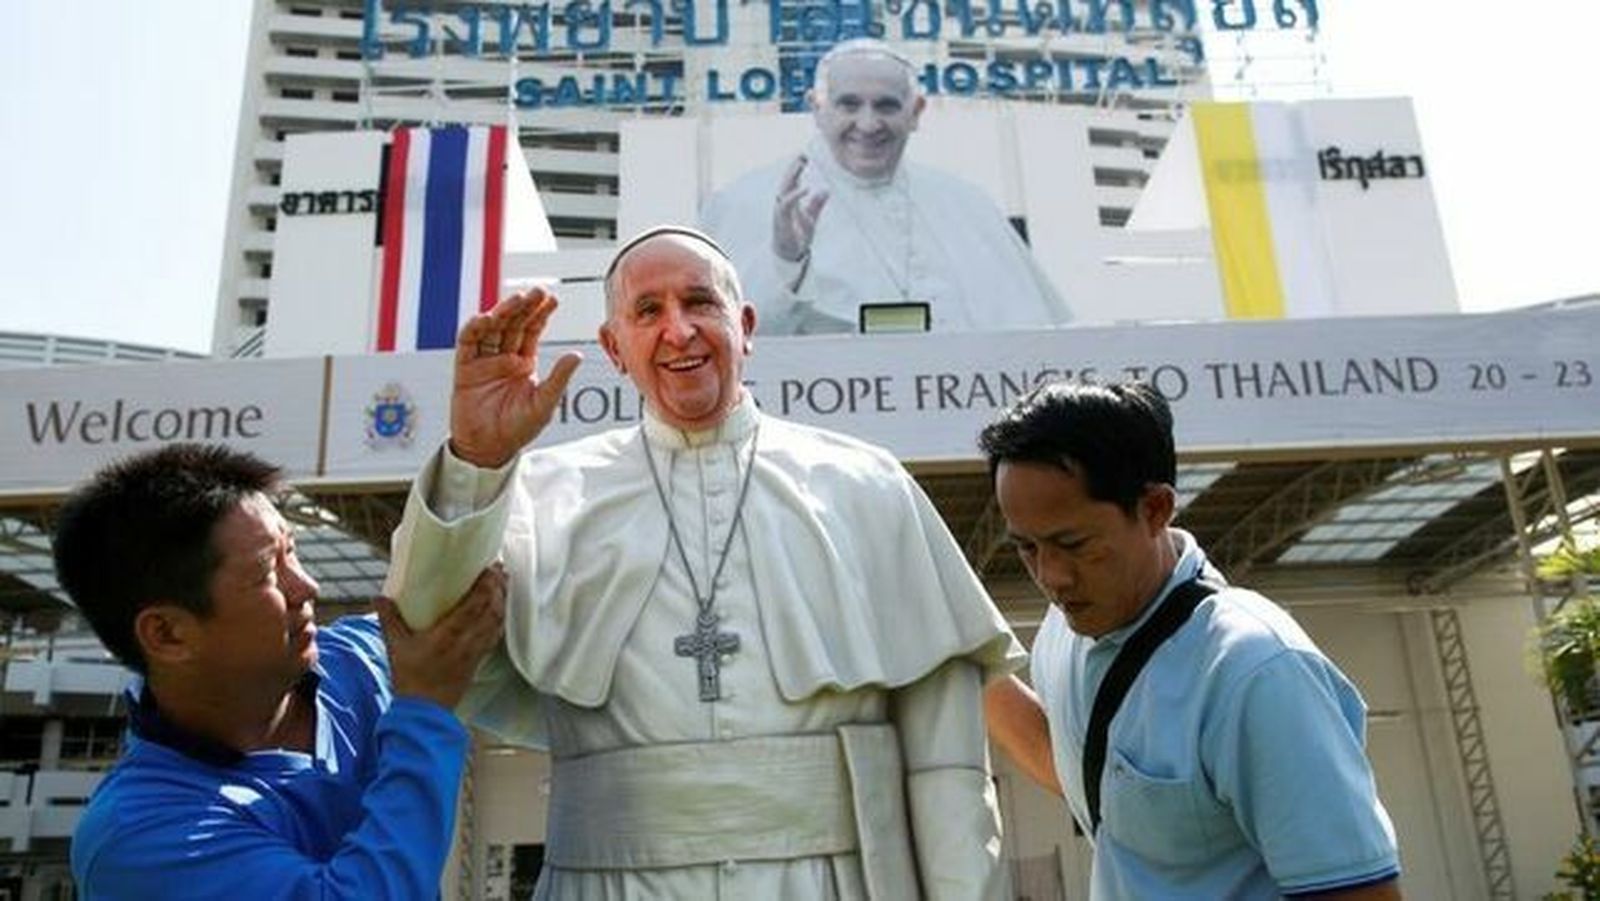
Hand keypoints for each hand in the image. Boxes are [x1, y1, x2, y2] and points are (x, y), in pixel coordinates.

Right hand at [378, 565, 507, 709]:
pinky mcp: (479, 658)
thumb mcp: (395, 647)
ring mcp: (476, 651)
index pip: (473, 606)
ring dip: (502, 600)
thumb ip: (389, 619)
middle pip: (492, 610)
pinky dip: (500, 618)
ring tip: (503, 582)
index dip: (485, 586)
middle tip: (499, 569)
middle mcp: (466, 641)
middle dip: (498, 588)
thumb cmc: (410, 678)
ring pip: (497, 621)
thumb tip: (379, 597)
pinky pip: (496, 634)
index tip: (488, 569)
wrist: (424, 710)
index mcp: (447, 635)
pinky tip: (500, 609)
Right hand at [450, 288, 582, 468]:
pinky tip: (486, 318)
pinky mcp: (464, 369)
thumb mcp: (543, 404)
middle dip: (524, 307)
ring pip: (492, 329)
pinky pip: (468, 344)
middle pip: (513, 324)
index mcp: (524, 363)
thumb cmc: (518, 429)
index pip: (532, 331)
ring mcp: (483, 361)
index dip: (541, 314)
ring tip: (516, 299)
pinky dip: (475, 329)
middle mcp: (503, 357)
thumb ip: (558, 379)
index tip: (552, 298)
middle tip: (537, 290)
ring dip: (503, 312)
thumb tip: (577, 354)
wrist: (488, 449)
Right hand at [772, 154, 828, 263]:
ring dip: (792, 176)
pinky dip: (795, 195)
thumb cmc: (797, 236)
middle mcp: (783, 204)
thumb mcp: (811, 218)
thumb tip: (826, 190)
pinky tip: (805, 188)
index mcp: (789, 202)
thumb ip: (816, 204)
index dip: (796, 169)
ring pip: (784, 189)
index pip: (791, 182)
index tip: (803, 157)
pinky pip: (786, 204)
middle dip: (793, 168)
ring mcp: (781, 211)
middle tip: (802, 155)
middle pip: (786, 181)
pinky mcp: (781, 220)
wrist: (789, 254)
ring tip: (800, 164)